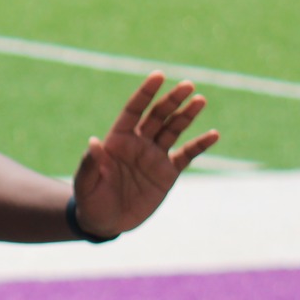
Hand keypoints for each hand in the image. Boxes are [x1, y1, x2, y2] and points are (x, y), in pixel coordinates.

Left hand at [70, 72, 218, 238]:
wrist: (105, 223)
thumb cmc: (91, 201)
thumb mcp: (86, 184)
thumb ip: (90, 164)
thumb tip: (94, 142)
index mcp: (118, 140)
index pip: (133, 111)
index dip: (145, 94)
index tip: (158, 76)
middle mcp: (139, 143)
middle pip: (158, 116)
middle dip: (172, 100)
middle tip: (188, 85)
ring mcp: (155, 156)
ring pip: (174, 130)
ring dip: (187, 115)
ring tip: (200, 100)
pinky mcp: (167, 172)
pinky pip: (187, 155)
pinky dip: (200, 145)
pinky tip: (213, 135)